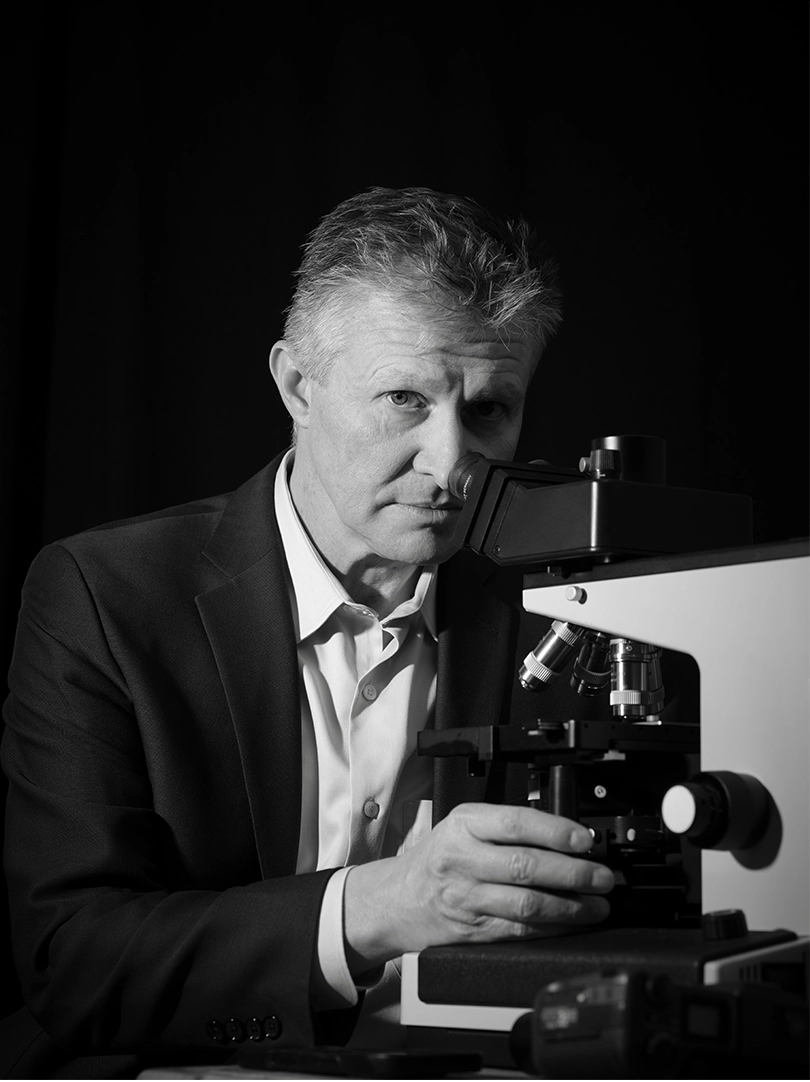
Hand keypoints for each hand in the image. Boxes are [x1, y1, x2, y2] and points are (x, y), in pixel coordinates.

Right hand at [342, 802, 612, 973]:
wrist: (395, 899)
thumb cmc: (437, 858)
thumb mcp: (463, 826)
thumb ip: (505, 827)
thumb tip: (567, 834)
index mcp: (463, 825)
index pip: (515, 823)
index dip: (556, 832)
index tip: (586, 841)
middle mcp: (462, 860)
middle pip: (526, 866)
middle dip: (574, 874)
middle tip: (604, 877)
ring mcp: (465, 898)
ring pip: (527, 904)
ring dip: (571, 907)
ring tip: (598, 904)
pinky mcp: (471, 931)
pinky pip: (519, 931)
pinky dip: (552, 929)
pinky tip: (572, 924)